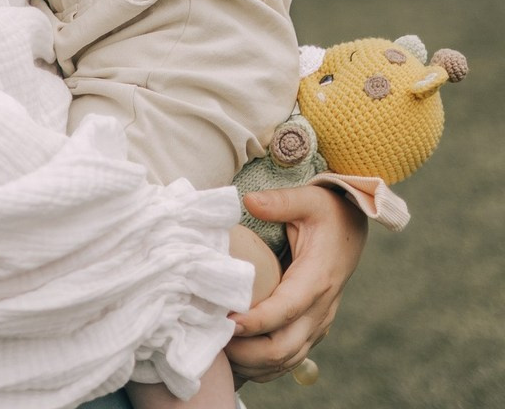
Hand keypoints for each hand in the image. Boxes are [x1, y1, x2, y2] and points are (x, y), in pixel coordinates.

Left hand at [225, 185, 367, 383]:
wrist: (351, 227)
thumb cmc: (326, 212)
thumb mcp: (307, 199)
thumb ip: (279, 201)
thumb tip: (249, 201)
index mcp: (317, 279)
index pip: (285, 309)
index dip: (256, 321)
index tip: (226, 322)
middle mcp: (321, 308)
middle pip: (285, 346)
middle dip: (248, 351)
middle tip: (213, 340)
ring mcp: (319, 322)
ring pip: (287, 358)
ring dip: (254, 362)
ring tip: (220, 353)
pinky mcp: (313, 327)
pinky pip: (291, 357)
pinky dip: (265, 366)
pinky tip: (240, 360)